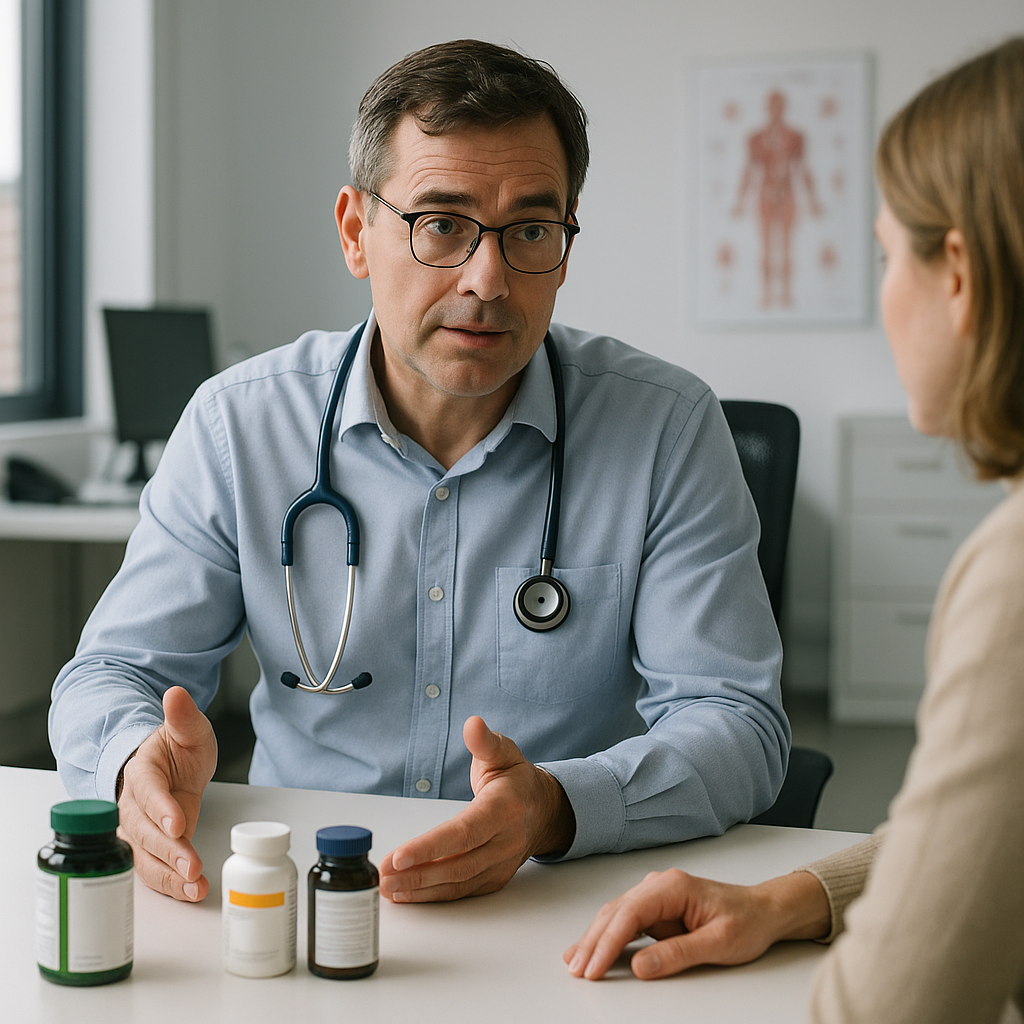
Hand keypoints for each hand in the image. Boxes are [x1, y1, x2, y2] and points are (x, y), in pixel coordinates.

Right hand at [116, 686, 217, 901]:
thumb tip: (175, 694)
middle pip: (144, 831)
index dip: (160, 808)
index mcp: (142, 773)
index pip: (147, 791)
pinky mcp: (154, 848)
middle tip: (190, 864)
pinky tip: (193, 891)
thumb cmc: (176, 748)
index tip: (178, 821)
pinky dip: (173, 884)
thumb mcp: (188, 729)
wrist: (170, 765)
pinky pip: (156, 869)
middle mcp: (135, 806)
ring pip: (146, 856)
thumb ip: (183, 716)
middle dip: (167, 849)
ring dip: (169, 874)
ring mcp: (142, 830)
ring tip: (194, 886)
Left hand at [378, 715, 575, 902]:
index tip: (399, 856)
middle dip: (417, 873)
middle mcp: (506, 841)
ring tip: (388, 888)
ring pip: (458, 883)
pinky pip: (462, 891)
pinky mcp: (494, 879)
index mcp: (506, 808)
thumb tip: (473, 725)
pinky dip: (433, 895)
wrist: (543, 809)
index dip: (431, 847)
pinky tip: (408, 893)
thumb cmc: (515, 779)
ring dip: (420, 889)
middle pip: (459, 864)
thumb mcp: (503, 752)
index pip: (465, 832)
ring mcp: (501, 864)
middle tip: (383, 876)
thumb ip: (485, 742)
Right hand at [564, 868, 830, 979]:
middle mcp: (659, 885)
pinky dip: (607, 936)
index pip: (630, 914)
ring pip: (616, 916)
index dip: (607, 942)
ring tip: (575, 961)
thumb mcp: (719, 943)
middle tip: (577, 969)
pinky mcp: (656, 908)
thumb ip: (678, 953)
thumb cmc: (747, 921)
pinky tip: (592, 947)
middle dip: (593, 941)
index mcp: (672, 887)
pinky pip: (626, 922)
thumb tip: (640, 965)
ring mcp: (656, 895)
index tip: (594, 967)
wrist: (764, 910)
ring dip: (595, 939)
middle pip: (616, 913)